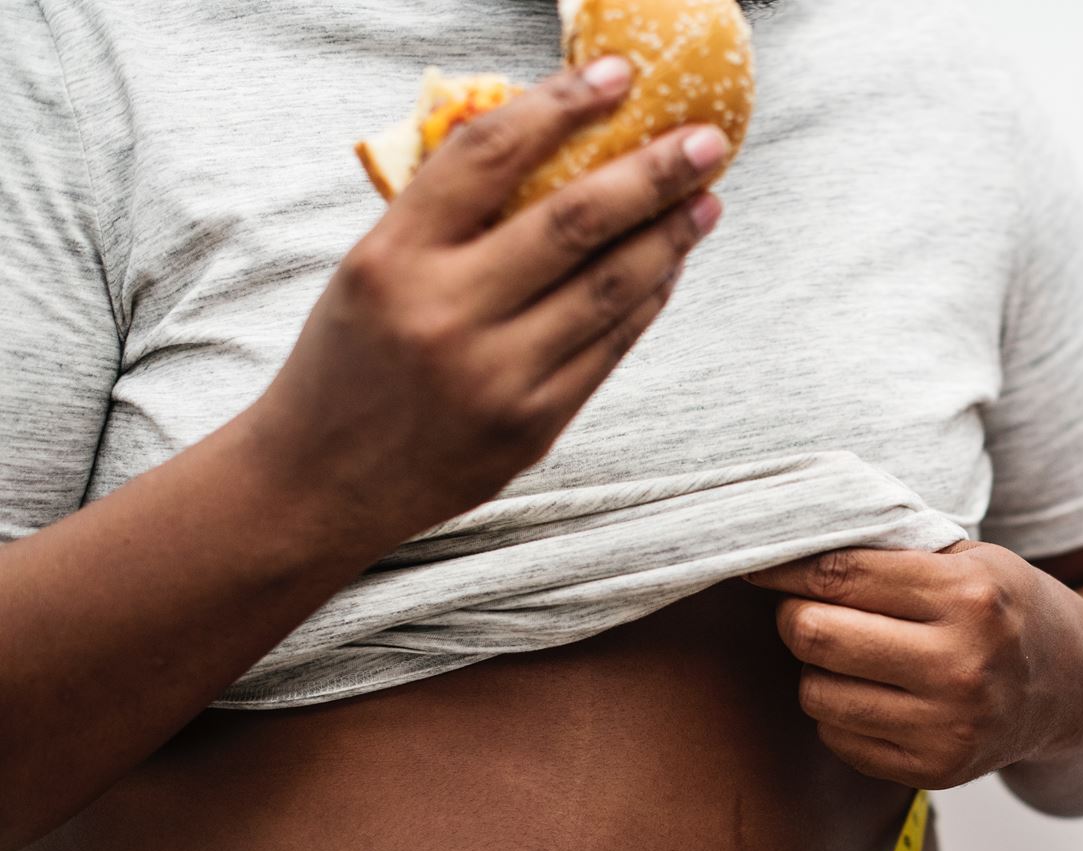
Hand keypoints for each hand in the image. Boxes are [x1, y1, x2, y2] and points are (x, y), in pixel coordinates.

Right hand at [250, 56, 729, 543]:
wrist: (317, 481)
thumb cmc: (349, 360)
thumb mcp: (369, 270)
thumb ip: (446, 217)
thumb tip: (550, 149)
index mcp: (394, 257)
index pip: (490, 155)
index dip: (561, 106)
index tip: (618, 76)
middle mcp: (446, 313)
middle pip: (574, 222)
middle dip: (653, 174)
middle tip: (704, 139)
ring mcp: (496, 376)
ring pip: (610, 289)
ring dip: (669, 238)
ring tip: (705, 199)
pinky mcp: (533, 425)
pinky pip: (610, 348)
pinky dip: (647, 299)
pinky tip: (670, 266)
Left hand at [744, 543, 1082, 789]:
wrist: (1075, 688)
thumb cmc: (1007, 608)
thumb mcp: (970, 560)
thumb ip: (893, 552)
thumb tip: (789, 545)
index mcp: (969, 596)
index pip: (840, 575)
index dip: (784, 567)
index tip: (756, 563)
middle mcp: (961, 664)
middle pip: (815, 634)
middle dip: (794, 616)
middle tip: (804, 608)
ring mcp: (949, 726)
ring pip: (817, 692)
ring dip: (816, 669)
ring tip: (848, 652)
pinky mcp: (936, 770)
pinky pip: (838, 738)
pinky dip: (839, 712)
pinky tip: (872, 691)